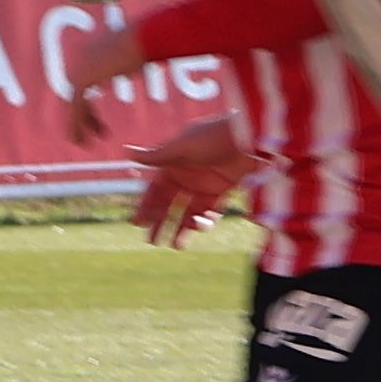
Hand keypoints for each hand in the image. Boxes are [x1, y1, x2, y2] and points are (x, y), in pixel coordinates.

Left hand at [52, 13, 141, 137]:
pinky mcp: (82, 78)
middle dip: (85, 117)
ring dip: (78, 125)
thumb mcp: (134, 55)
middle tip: (97, 135)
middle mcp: (79, 59)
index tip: (98, 123)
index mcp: (89, 52)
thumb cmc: (147, 43)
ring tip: (85, 143)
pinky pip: (76, 107)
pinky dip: (76, 124)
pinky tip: (82, 139)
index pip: (83, 86)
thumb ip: (127, 65)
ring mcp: (78, 68)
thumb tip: (130, 71)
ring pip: (73, 103)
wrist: (145, 37)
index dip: (89, 107)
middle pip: (76, 95)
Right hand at [126, 118, 251, 249]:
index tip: (137, 223)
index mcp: (172, 164)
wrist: (253, 137)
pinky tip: (201, 227)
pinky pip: (209, 211)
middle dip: (160, 222)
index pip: (154, 190)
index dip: (145, 206)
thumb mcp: (184, 146)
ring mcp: (204, 185)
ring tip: (176, 245)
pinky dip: (204, 221)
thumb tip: (127, 153)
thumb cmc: (215, 136)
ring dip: (181, 228)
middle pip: (168, 204)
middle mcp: (186, 176)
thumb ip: (158, 155)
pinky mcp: (222, 191)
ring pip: (188, 211)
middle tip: (152, 242)